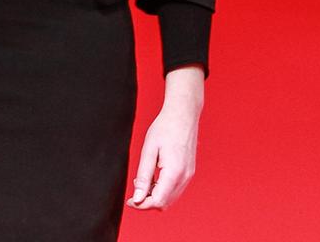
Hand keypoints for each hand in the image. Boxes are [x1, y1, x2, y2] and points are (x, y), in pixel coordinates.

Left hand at [128, 67, 202, 210]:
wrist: (183, 114)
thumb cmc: (165, 128)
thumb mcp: (149, 151)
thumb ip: (144, 177)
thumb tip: (138, 198)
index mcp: (174, 172)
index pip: (157, 201)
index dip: (141, 204)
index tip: (129, 200)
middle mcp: (185, 176)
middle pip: (165, 203)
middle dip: (148, 202)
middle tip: (135, 190)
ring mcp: (189, 174)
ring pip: (171, 198)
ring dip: (156, 196)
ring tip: (144, 181)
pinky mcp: (189, 171)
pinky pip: (176, 190)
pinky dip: (164, 190)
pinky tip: (155, 178)